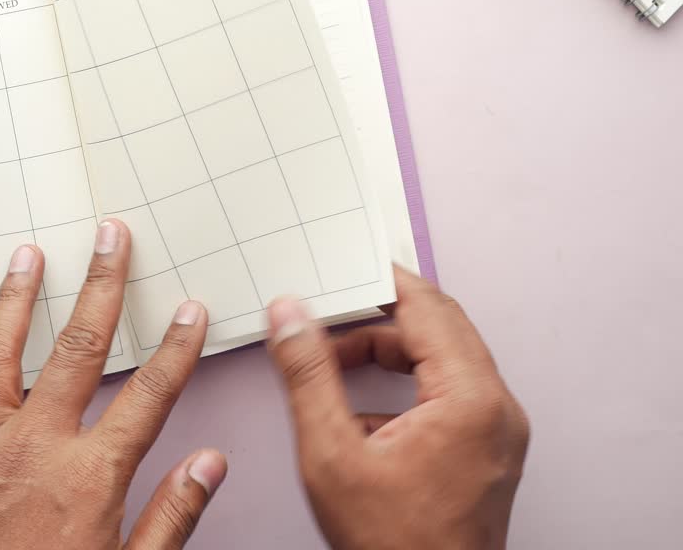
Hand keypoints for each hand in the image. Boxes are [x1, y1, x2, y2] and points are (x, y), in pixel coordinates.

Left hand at [0, 220, 227, 549]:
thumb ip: (170, 517)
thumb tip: (209, 464)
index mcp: (89, 476)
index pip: (148, 395)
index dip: (176, 348)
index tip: (191, 310)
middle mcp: (35, 448)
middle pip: (76, 349)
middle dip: (100, 286)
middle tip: (110, 238)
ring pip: (2, 355)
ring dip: (19, 300)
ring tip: (30, 255)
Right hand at [267, 267, 529, 549]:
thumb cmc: (392, 544)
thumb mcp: (330, 454)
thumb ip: (309, 375)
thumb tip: (290, 315)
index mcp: (469, 400)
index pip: (427, 307)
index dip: (380, 280)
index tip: (342, 266)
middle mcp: (497, 408)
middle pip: (439, 327)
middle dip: (377, 315)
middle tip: (326, 310)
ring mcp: (498, 430)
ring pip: (442, 358)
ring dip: (387, 351)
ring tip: (330, 363)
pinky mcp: (487, 448)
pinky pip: (448, 391)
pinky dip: (402, 385)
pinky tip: (355, 410)